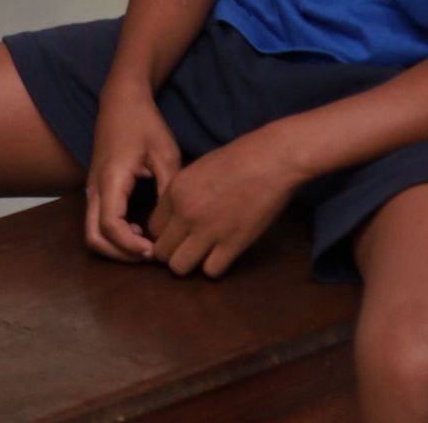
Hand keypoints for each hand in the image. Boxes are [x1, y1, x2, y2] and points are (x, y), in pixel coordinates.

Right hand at [86, 85, 182, 262]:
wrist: (122, 100)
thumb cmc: (144, 123)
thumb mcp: (165, 152)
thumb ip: (169, 186)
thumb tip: (175, 221)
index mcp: (111, 179)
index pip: (111, 227)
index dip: (131, 247)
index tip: (155, 251)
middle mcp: (95, 188)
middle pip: (93, 238)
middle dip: (120, 255)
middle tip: (150, 255)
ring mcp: (91, 189)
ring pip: (92, 233)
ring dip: (115, 247)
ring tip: (145, 246)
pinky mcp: (95, 188)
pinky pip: (96, 221)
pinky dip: (113, 235)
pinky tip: (138, 231)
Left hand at [147, 127, 296, 278]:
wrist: (274, 158)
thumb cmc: (241, 156)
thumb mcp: (201, 167)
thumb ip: (184, 192)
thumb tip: (176, 214)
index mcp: (176, 189)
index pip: (154, 226)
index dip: (166, 232)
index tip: (180, 232)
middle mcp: (186, 212)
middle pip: (162, 251)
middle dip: (174, 251)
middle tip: (191, 246)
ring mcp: (208, 230)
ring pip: (179, 267)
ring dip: (191, 263)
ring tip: (205, 253)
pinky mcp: (232, 243)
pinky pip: (211, 271)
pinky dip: (216, 265)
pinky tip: (225, 252)